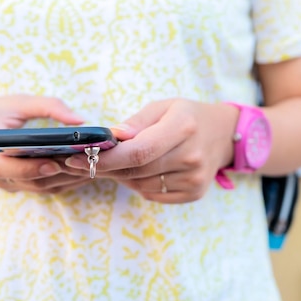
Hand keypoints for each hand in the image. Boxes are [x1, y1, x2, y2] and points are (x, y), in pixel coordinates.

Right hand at [0, 94, 93, 193]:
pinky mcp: (19, 186)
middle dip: (61, 173)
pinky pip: (44, 188)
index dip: (30, 168)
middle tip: (89, 163)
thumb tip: (80, 120)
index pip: (5, 167)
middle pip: (30, 181)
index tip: (55, 162)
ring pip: (41, 188)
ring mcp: (7, 183)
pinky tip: (88, 170)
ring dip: (68, 179)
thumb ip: (48, 107)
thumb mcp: (15, 102)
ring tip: (95, 165)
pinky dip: (66, 181)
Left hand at [63, 99, 237, 202]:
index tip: (76, 157)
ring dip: (122, 175)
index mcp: (183, 127)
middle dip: (104, 167)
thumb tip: (110, 138)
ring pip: (141, 185)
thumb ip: (136, 122)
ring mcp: (194, 178)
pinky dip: (139, 184)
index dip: (105, 158)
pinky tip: (141, 171)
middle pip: (136, 171)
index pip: (138, 151)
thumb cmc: (188, 116)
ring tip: (119, 162)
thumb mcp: (163, 106)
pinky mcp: (194, 193)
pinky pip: (152, 194)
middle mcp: (191, 156)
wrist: (224, 134)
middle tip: (81, 162)